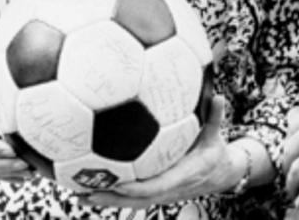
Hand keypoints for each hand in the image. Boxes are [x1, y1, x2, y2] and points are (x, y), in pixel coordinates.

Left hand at [82, 96, 235, 208]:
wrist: (220, 175)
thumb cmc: (215, 152)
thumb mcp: (215, 135)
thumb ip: (214, 116)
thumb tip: (218, 96)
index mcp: (181, 177)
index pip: (155, 186)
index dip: (135, 186)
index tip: (117, 181)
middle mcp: (167, 190)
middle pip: (134, 200)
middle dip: (110, 196)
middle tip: (85, 189)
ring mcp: (159, 194)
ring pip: (128, 202)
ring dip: (104, 198)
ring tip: (78, 191)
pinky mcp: (154, 193)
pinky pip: (129, 197)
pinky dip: (110, 195)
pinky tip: (89, 188)